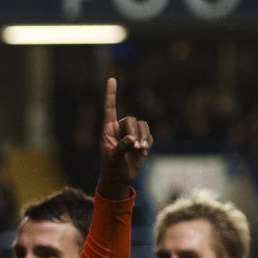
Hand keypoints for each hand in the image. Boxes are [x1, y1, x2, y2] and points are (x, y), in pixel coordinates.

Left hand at [96, 78, 151, 199]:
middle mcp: (120, 128)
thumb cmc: (111, 167)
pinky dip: (148, 142)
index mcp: (108, 129)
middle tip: (135, 147)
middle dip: (135, 132)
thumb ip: (121, 147)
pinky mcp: (142, 141)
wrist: (120, 178)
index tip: (112, 79)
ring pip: (142, 126)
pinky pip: (149, 135)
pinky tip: (143, 152)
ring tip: (140, 150)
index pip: (110, 108)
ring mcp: (132, 134)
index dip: (111, 94)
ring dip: (144, 137)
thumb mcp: (113, 158)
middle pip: (131, 120)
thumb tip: (132, 139)